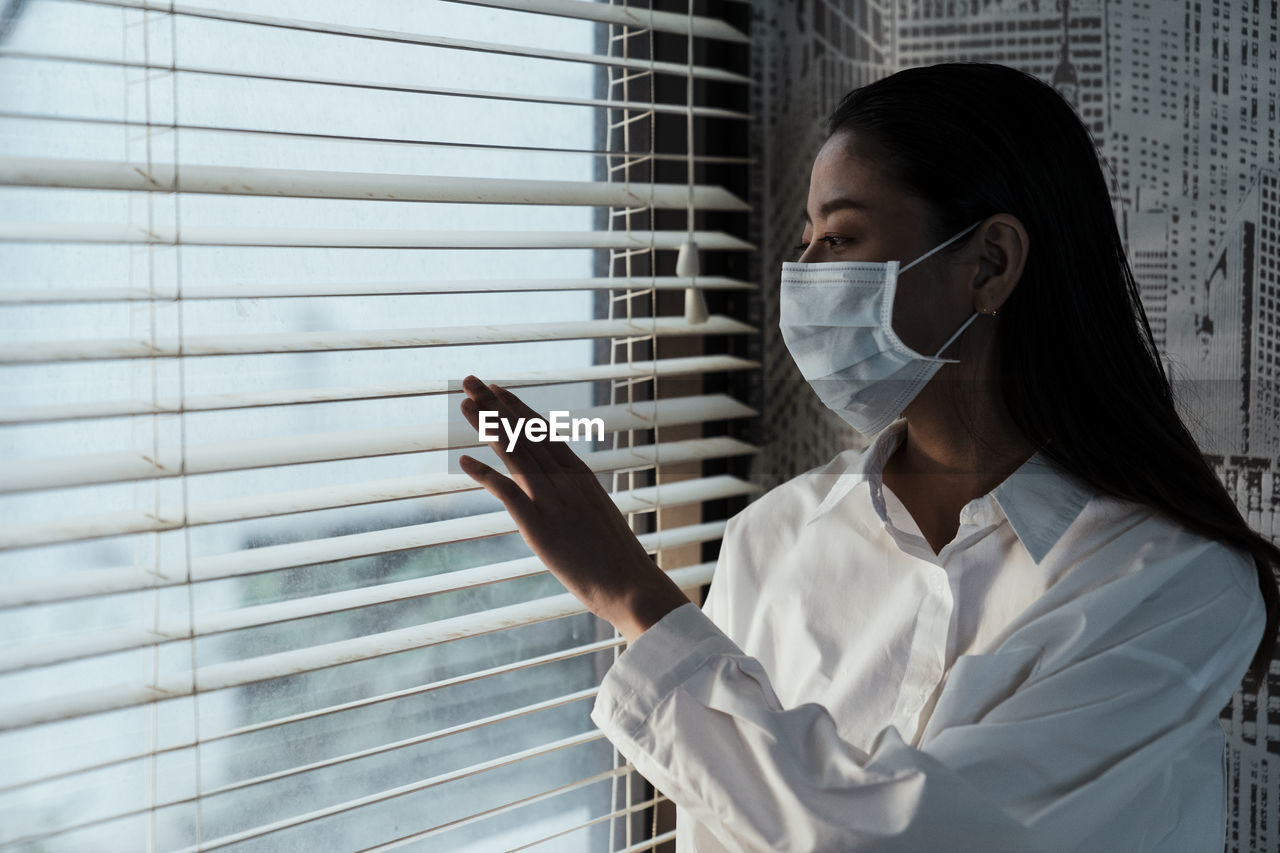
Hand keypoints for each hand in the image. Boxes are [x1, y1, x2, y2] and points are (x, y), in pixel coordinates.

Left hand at [456, 374, 689, 643]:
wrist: (631, 585)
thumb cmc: (619, 561)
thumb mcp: (601, 519)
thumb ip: (581, 503)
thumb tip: (570, 503)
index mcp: (582, 477)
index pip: (545, 433)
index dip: (518, 410)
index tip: (500, 391)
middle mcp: (566, 480)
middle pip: (524, 433)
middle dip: (495, 405)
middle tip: (471, 380)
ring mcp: (551, 499)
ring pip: (514, 451)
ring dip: (486, 425)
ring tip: (464, 403)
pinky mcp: (537, 523)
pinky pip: (505, 490)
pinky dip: (483, 474)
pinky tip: (463, 461)